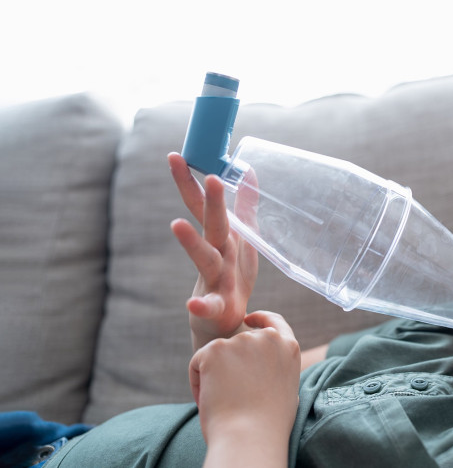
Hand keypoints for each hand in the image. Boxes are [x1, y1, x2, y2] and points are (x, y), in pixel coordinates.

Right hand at [168, 152, 258, 349]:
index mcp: (221, 239)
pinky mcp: (217, 308)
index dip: (191, 181)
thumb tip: (248, 171)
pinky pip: (210, 307)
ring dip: (191, 243)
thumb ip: (244, 208)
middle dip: (205, 201)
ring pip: (204, 260)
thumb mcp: (242, 240)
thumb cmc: (231, 279)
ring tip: (176, 224)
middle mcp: (215, 256)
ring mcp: (213, 281)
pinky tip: (194, 304)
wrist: (224, 326)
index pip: (203, 206)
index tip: (177, 155)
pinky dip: (201, 306)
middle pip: (210, 225)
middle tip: (204, 176)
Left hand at [189, 311, 299, 466]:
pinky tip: (209, 399)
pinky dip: (198, 381)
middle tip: (231, 392)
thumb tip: (269, 371)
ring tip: (223, 401)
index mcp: (288, 347)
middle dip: (230, 361)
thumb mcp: (287, 390)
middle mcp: (266, 338)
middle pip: (239, 341)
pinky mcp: (215, 349)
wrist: (249, 436)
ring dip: (214, 374)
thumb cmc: (268, 424)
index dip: (260, 320)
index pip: (273, 322)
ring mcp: (240, 341)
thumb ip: (278, 370)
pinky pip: (198, 362)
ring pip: (216, 354)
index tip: (249, 321)